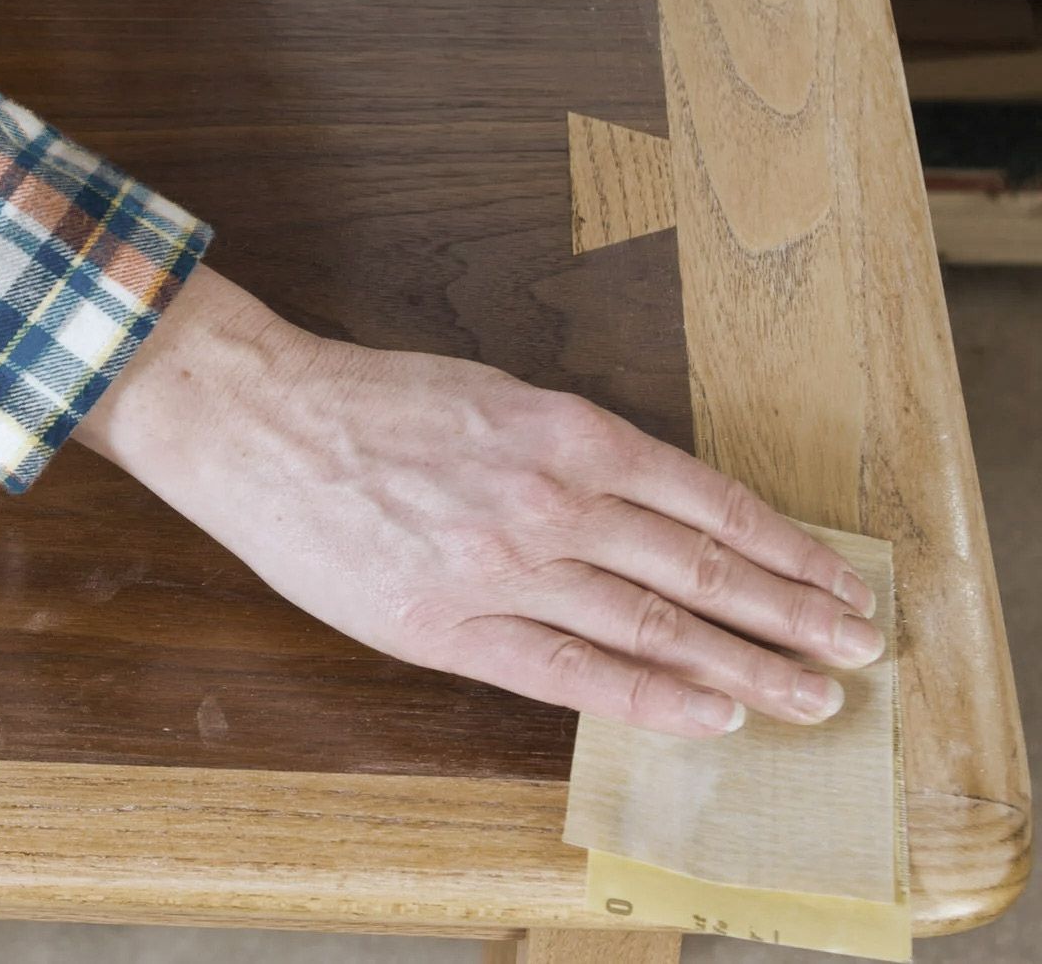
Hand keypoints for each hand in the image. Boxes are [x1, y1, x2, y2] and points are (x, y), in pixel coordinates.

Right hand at [76, 268, 884, 737]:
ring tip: (808, 696)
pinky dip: (650, 699)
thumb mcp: (491, 395)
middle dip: (790, 614)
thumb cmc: (367, 401)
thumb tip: (653, 509)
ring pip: (653, 627)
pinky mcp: (448, 625)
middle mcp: (552, 501)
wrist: (259, 421)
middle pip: (700, 571)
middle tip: (854, 647)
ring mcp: (503, 568)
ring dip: (743, 666)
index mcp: (567, 433)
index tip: (835, 580)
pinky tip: (709, 717)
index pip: (708, 504)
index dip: (784, 549)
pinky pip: (571, 673)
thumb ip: (572, 449)